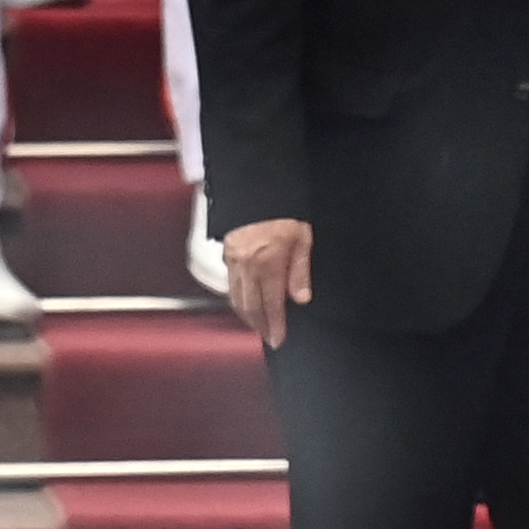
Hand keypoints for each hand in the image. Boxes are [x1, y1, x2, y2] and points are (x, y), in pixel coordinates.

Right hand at [222, 217, 312, 350]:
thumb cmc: (285, 211)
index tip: (278, 339)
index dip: (275, 325)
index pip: (271, 304)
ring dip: (247, 316)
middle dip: (260, 326)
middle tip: (269, 338)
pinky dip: (237, 299)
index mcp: (268, 262)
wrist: (258, 188)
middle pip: (251, 306)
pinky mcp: (226, 254)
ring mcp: (233, 260)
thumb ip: (300, 270)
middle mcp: (247, 265)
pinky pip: (230, 285)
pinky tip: (245, 304)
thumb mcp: (302, 237)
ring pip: (237, 298)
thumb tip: (301, 299)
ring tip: (258, 326)